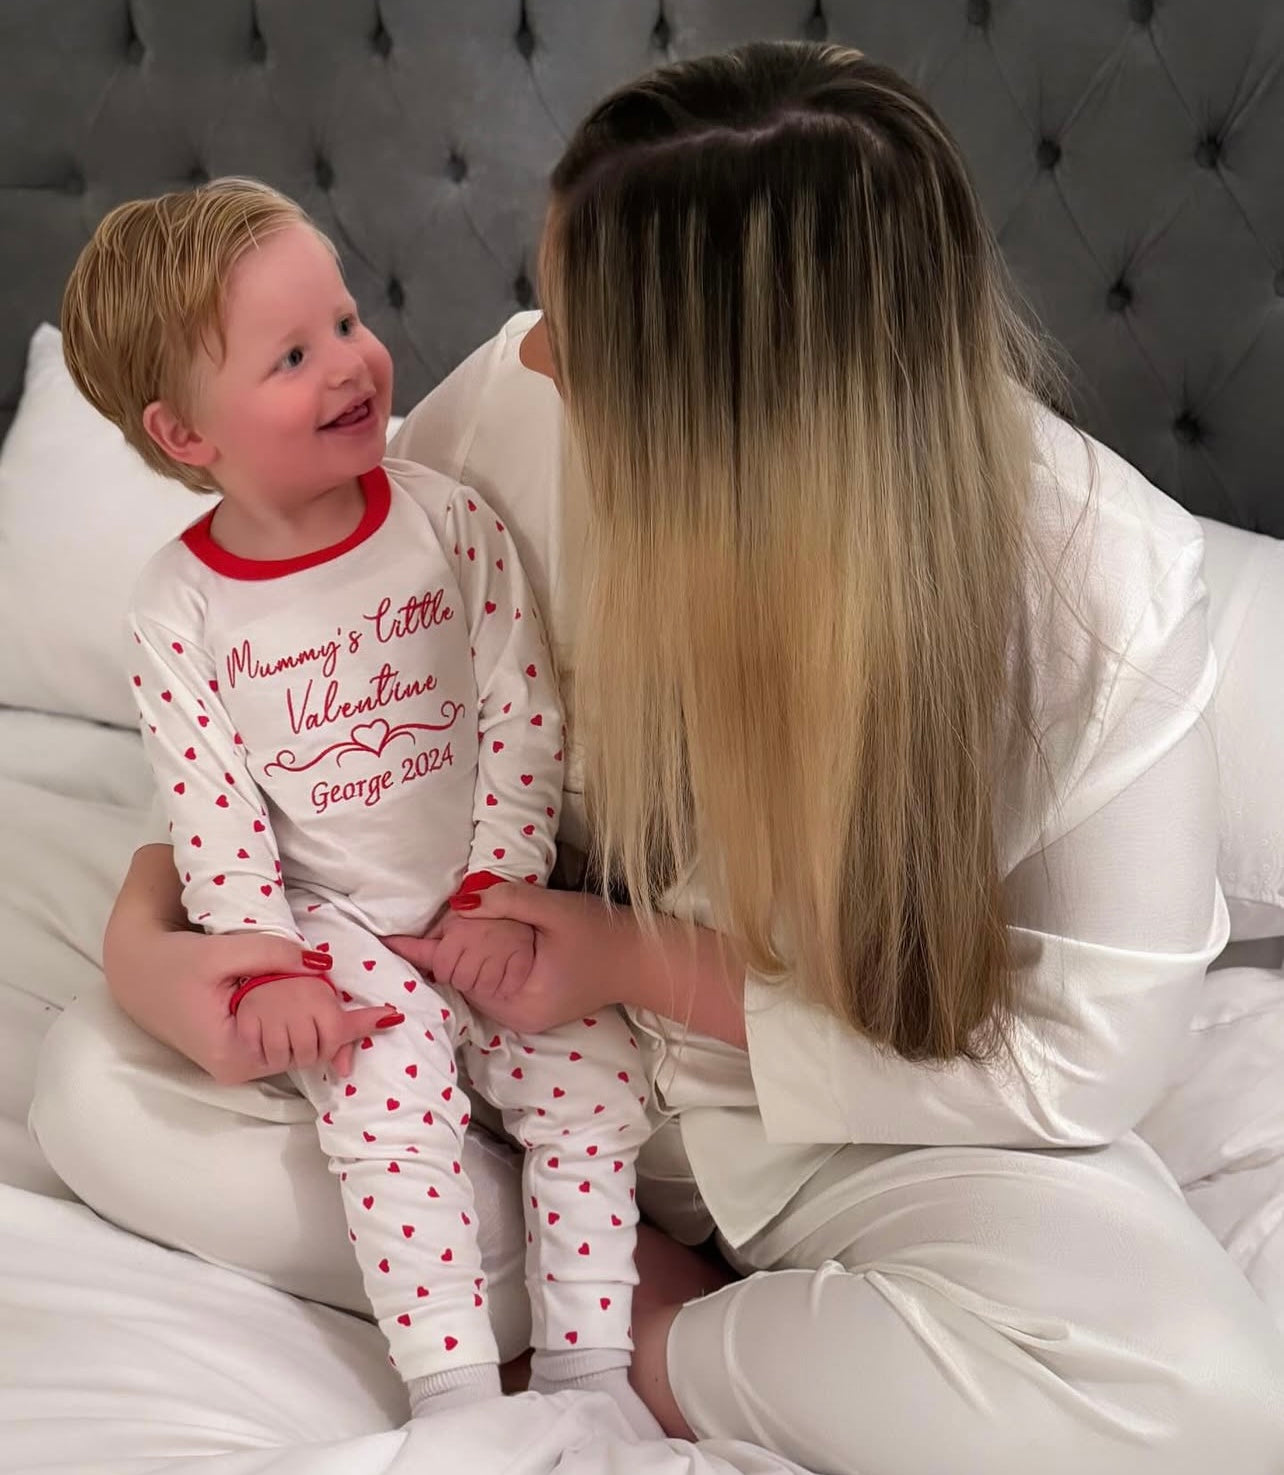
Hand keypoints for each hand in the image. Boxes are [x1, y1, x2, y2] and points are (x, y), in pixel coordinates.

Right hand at [105, 924, 403, 1084]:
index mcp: (236, 1053)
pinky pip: (282, 1040)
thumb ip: (272, 954)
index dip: (350, 1029)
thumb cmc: (172, 962)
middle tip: (377, 1010)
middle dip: (341, 1031)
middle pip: (306, 1052)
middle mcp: (239, 1067)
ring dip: (324, 1027)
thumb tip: (324, 964)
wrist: (134, 968)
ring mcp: (238, 1062)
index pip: (308, 1045)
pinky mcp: (237, 1049)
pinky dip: (304, 1023)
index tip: (389, 1017)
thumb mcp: (222, 950)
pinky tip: (325, 1008)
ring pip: (296, 1048)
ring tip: (358, 1011)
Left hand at [386, 886, 639, 1034]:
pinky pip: (490, 978)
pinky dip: (481, 955)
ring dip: (462, 948)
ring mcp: (521, 1012)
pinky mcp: (528, 1001)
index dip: (423, 951)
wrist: (643, 959)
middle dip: (445, 943)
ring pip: (473, 977)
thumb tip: (461, 897)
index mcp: (518, 1001)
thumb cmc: (604, 935)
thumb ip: (508, 901)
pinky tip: (479, 931)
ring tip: (459, 916)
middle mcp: (513, 1015)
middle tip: (442, 910)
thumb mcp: (556, 910)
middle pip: (460, 976)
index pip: (457, 972)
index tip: (387, 940)